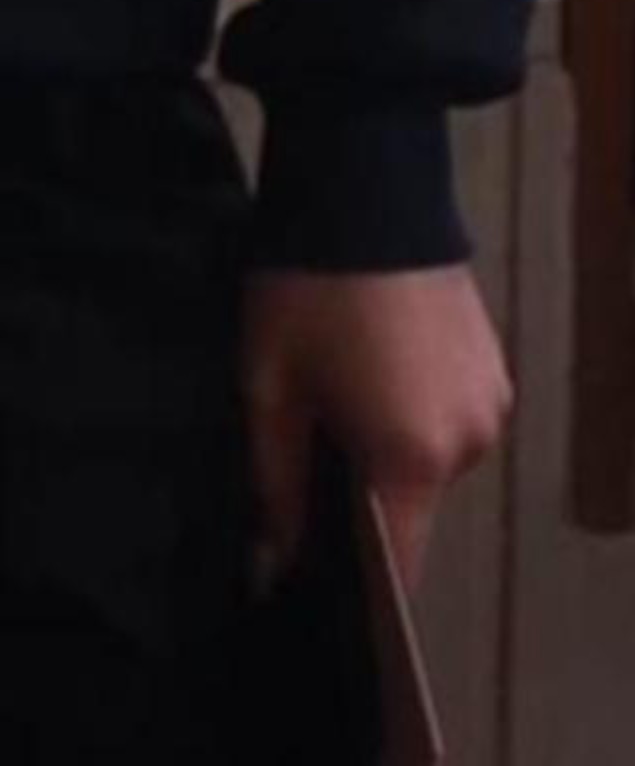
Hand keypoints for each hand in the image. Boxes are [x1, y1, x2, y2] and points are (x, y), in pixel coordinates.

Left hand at [239, 263, 511, 590]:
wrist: (364, 186)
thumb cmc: (305, 291)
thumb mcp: (269, 388)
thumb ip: (276, 484)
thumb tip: (274, 560)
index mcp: (414, 458)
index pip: (398, 561)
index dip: (356, 579)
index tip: (313, 570)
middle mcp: (469, 442)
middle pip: (412, 507)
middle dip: (361, 494)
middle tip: (308, 445)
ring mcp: (492, 403)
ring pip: (432, 461)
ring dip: (390, 448)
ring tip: (339, 395)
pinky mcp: (496, 366)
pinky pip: (451, 418)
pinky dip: (415, 412)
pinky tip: (374, 369)